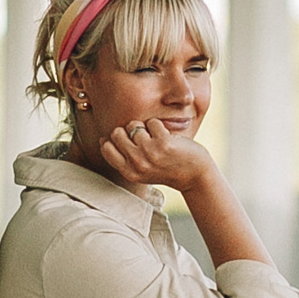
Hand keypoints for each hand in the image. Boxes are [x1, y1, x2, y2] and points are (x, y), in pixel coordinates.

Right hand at [96, 117, 216, 194]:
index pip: (107, 148)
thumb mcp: (141, 171)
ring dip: (145, 127)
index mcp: (129, 172)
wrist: (194, 175)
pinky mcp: (163, 143)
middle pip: (117, 133)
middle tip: (143, 137)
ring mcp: (150, 153)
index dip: (113, 139)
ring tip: (156, 138)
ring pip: (134, 125)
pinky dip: (159, 125)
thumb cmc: (167, 169)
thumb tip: (104, 139)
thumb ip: (125, 158)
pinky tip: (167, 136)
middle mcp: (137, 164)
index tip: (126, 139)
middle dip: (128, 130)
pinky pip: (151, 122)